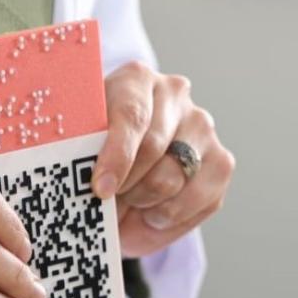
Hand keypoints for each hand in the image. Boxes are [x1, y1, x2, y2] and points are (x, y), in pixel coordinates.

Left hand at [92, 61, 234, 256]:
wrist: (120, 166)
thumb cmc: (92, 152)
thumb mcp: (76, 144)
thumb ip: (78, 154)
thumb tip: (86, 185)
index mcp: (135, 79)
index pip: (132, 116)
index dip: (116, 157)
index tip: (100, 189)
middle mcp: (175, 94)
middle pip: (152, 151)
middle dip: (124, 186)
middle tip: (105, 201)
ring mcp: (202, 127)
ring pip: (172, 180)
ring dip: (143, 203)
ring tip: (127, 202)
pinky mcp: (221, 162)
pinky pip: (199, 202)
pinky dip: (169, 217)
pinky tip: (151, 212)